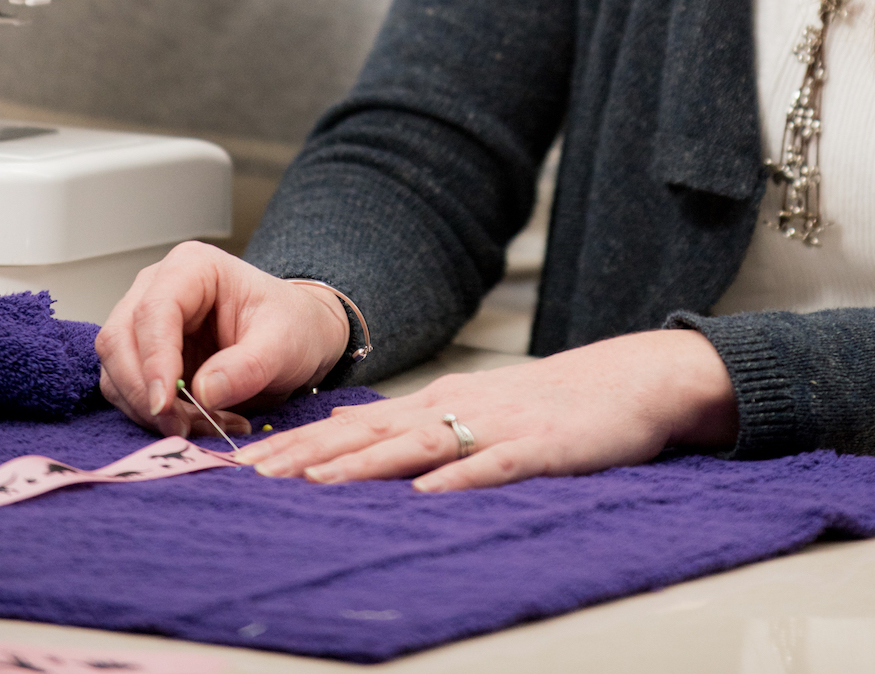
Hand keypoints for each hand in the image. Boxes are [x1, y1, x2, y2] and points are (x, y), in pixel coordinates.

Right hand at [95, 241, 349, 439]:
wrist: (297, 338)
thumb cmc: (291, 325)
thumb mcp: (283, 343)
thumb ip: (248, 366)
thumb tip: (203, 392)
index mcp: (192, 267)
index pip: (154, 310)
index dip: (154, 359)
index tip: (165, 403)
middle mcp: (157, 289)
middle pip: (120, 340)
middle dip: (144, 391)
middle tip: (179, 427)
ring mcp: (145, 324)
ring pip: (117, 371)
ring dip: (149, 410)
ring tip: (203, 426)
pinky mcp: (143, 358)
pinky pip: (128, 392)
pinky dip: (154, 416)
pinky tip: (195, 424)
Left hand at [233, 329, 737, 491]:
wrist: (629, 381)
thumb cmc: (551, 402)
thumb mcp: (471, 402)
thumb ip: (410, 419)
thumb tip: (341, 431)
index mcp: (439, 400)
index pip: (354, 424)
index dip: (299, 444)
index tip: (245, 465)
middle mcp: (456, 407)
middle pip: (371, 432)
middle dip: (310, 456)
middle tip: (254, 476)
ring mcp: (496, 425)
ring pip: (418, 444)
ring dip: (364, 465)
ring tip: (316, 485)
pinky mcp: (537, 447)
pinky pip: (492, 466)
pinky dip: (457, 479)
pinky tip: (426, 493)